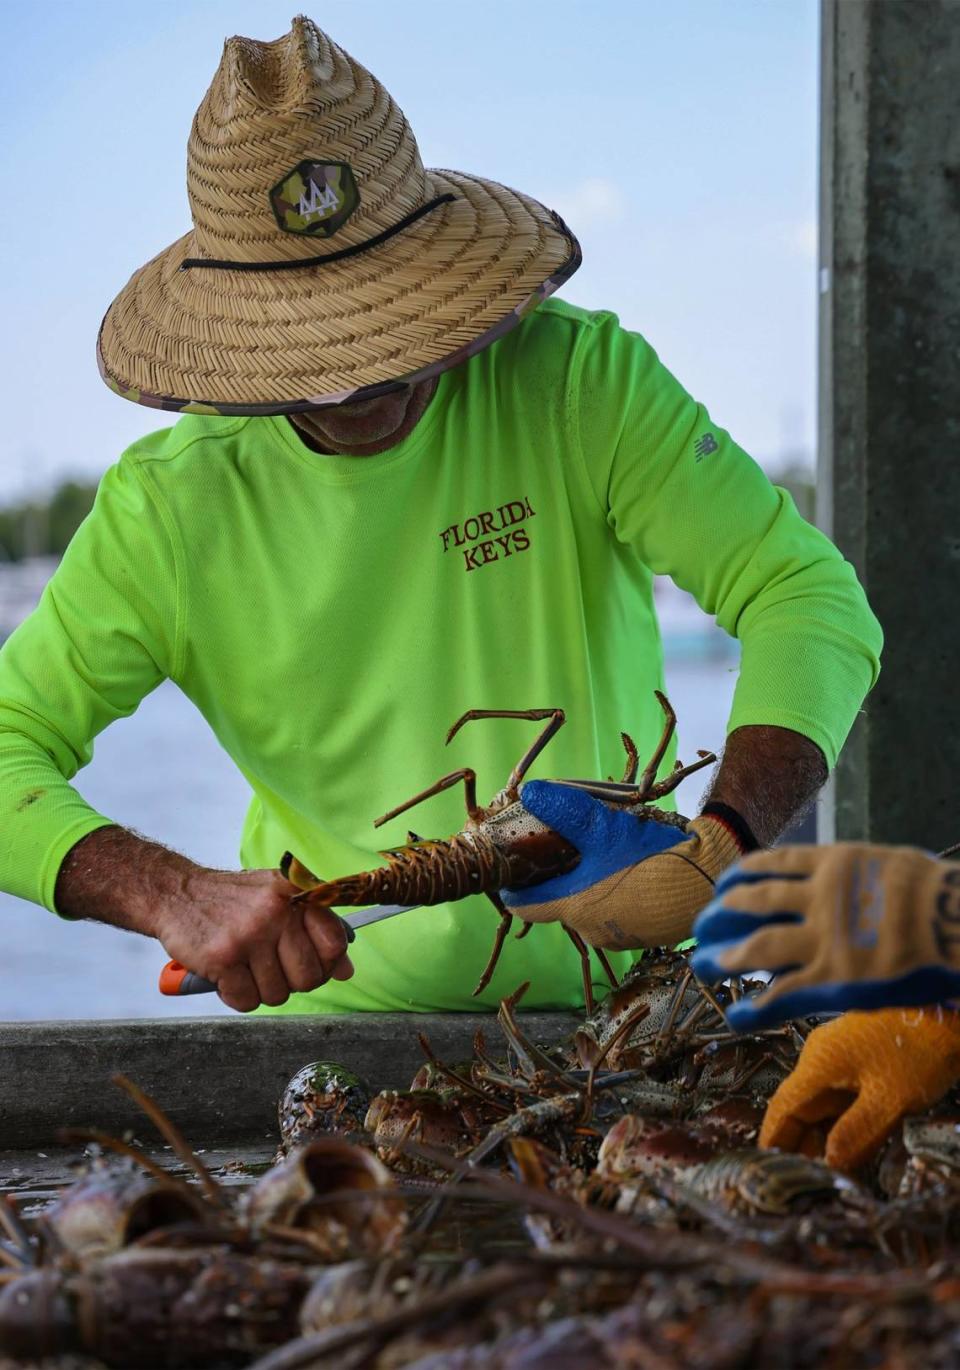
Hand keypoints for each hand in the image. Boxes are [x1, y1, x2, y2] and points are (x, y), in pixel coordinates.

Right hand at [154, 868, 353, 1011]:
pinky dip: (237, 996)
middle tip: (271, 968)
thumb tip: (347, 970)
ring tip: (245, 967)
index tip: (312, 964)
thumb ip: (315, 930)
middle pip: (308, 977)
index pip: (334, 943)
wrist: (176, 893)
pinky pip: (246, 1001)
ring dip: (260, 989)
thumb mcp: (277, 900)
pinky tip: (228, 975)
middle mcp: (276, 912)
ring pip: (277, 994)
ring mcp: (249, 935)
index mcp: (295, 894)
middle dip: (291, 982)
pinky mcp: (222, 958)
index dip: (327, 964)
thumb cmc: (231, 901)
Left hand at [500, 781, 746, 949]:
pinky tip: (630, 869)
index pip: (525, 905)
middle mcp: (592, 930)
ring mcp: (619, 937)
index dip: (515, 883)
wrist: (714, 878)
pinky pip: (617, 913)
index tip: (514, 863)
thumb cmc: (654, 856)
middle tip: (563, 844)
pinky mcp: (644, 935)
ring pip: (589, 907)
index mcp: (574, 908)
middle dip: (558, 875)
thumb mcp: (607, 828)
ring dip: (589, 884)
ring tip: (601, 852)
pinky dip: (615, 893)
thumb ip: (567, 811)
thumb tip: (531, 792)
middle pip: (558, 902)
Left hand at [691, 844, 959, 1031]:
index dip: (740, 876)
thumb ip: (858, 873)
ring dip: (725, 957)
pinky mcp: (836, 979)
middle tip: (701, 925)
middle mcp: (819, 897)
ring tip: (704, 965)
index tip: (724, 885)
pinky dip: (754, 1007)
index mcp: (833, 863)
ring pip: (757, 946)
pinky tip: (734, 1014)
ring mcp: (824, 939)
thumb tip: (844, 878)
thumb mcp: (890, 864)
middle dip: (720, 914)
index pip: (771, 863)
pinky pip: (783, 995)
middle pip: (751, 902)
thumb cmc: (939, 893)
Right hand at [759, 1007, 959, 1171]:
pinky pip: (839, 1096)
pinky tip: (851, 1145)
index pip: (783, 1108)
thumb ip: (855, 1135)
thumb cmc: (919, 1050)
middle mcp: (820, 1058)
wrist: (946, 1011)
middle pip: (799, 1107)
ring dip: (822, 1136)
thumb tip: (828, 1164)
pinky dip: (840, 1122)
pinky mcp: (858, 1059)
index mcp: (818, 1064)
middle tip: (807, 1182)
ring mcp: (839, 1056)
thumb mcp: (890, 1101)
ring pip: (820, 1104)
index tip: (768, 1171)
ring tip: (830, 1172)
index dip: (775, 1141)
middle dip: (800, 1145)